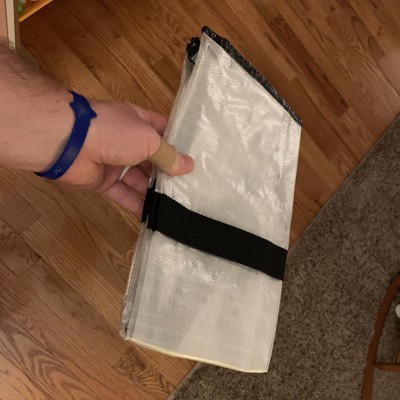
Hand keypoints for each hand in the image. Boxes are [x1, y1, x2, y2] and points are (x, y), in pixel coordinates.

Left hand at [57, 100, 193, 214]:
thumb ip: (167, 155)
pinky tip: (154, 217)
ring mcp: (114, 162)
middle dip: (168, 172)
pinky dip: (137, 205)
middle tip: (189, 187)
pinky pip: (124, 194)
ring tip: (176, 205)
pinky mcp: (103, 182)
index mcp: (137, 122)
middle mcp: (127, 142)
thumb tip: (188, 166)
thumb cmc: (113, 132)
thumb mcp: (148, 139)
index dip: (177, 143)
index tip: (194, 158)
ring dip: (155, 191)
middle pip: (152, 158)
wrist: (69, 143)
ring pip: (139, 179)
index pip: (162, 131)